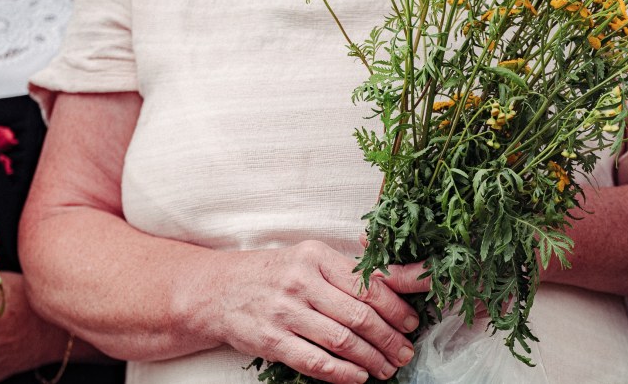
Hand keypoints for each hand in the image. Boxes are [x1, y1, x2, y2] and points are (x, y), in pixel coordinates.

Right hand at [191, 240, 428, 383]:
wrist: (216, 290)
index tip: (412, 322)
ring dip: (371, 359)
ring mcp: (284, 312)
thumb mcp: (308, 260)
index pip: (367, 283)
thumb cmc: (272, 274)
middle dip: (389, 338)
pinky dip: (343, 374)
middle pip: (359, 314)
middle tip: (404, 352)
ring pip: (342, 340)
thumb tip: (401, 284)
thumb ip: (348, 272)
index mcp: (315, 256)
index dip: (396, 307)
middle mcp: (300, 281)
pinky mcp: (271, 340)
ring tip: (386, 368)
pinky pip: (315, 362)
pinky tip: (359, 378)